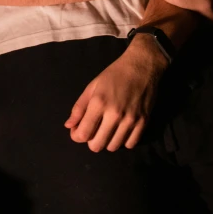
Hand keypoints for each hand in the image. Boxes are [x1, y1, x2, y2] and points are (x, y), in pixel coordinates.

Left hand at [64, 36, 166, 151]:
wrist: (142, 66)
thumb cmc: (115, 74)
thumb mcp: (93, 86)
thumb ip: (79, 107)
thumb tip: (69, 126)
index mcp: (99, 103)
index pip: (83, 134)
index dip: (77, 136)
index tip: (78, 130)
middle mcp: (114, 114)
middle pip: (97, 146)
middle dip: (91, 140)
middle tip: (94, 129)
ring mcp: (130, 120)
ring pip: (113, 147)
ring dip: (107, 141)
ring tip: (108, 128)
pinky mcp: (143, 122)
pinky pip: (130, 144)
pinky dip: (123, 140)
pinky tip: (122, 130)